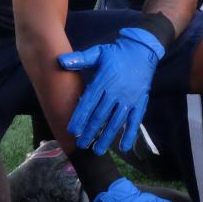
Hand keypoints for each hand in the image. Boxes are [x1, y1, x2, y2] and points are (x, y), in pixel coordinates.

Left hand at [58, 27, 164, 154]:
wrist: (142, 51)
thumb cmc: (116, 54)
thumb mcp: (98, 53)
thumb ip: (80, 59)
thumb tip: (60, 61)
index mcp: (104, 80)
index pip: (89, 102)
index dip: (80, 117)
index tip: (72, 130)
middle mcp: (117, 92)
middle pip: (101, 115)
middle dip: (90, 131)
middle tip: (81, 145)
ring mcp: (129, 99)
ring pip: (116, 121)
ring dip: (107, 137)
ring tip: (98, 151)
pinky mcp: (139, 103)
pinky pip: (134, 121)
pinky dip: (129, 135)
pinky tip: (123, 148)